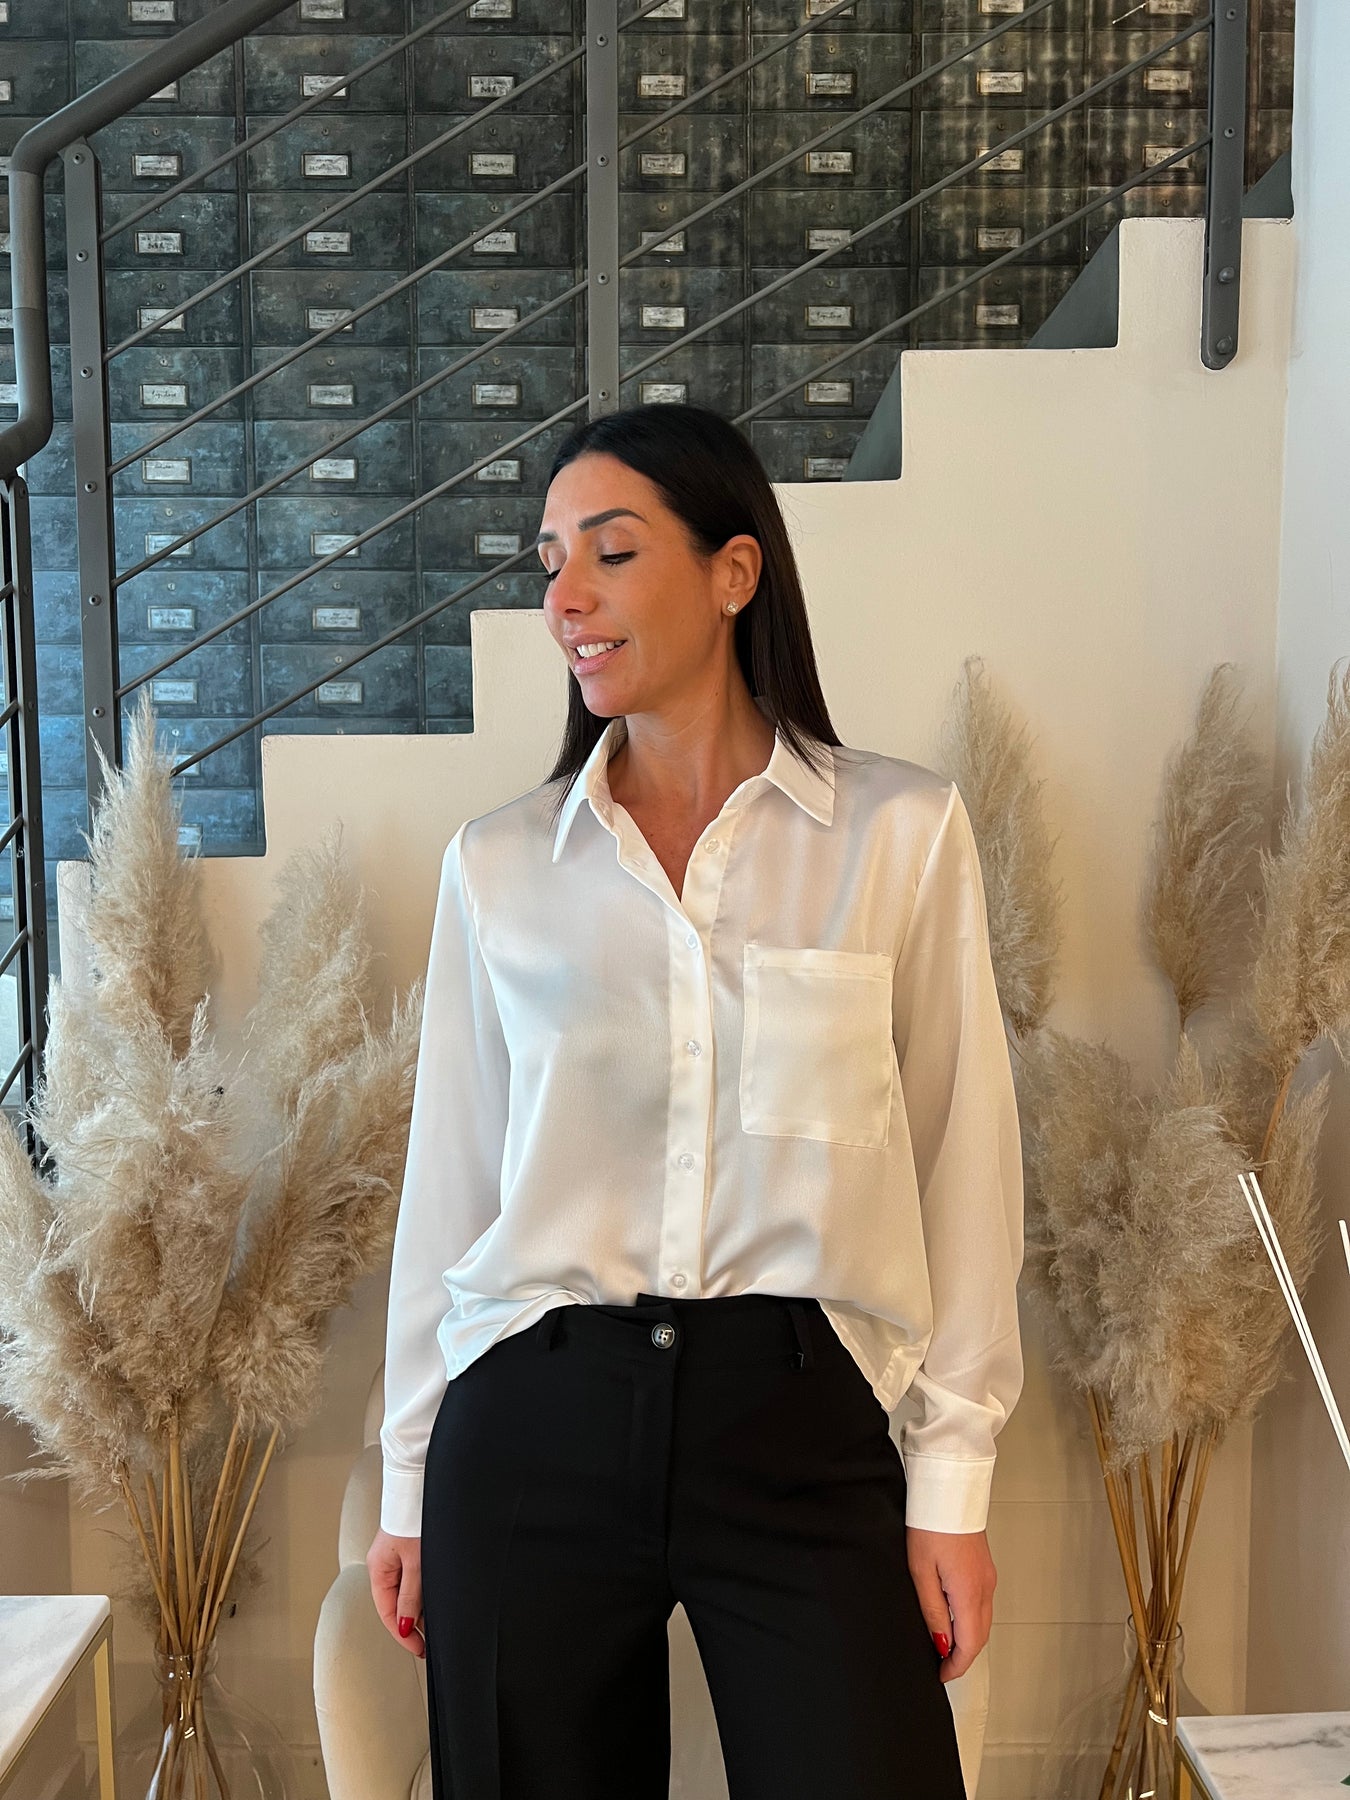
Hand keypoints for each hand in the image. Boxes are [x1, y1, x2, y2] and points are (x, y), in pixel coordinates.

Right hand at [367, 1529, 425, 1658]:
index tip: (420, 1648)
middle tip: (430, 1641)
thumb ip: (411, 1596)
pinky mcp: (407, 1548)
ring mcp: (395, 1556)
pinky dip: (421, 1591)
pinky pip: (411, 1578)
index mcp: (378, 1569)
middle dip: (412, 1623)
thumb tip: (404, 1626)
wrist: (420, 1484)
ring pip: (405, 1592)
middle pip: (395, 1604)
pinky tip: (434, 1598)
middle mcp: (384, 1565)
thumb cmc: (415, 1518)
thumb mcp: (416, 1563)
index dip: (403, 1634)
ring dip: (418, 1608)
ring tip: (436, 1623)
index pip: (387, 1612)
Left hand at [906, 1526, 995, 1682]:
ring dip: (968, 1639)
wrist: (949, 1490)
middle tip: (942, 1666)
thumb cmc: (931, 1524)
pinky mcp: (985, 1567)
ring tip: (944, 1645)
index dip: (956, 1666)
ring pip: (983, 1621)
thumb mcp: (921, 1572)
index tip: (941, 1675)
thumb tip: (941, 1643)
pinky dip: (970, 1620)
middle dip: (962, 1657)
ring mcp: (988, 1576)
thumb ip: (932, 1611)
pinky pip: (982, 1604)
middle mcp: (985, 1587)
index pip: (969, 1645)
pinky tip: (953, 1618)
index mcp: (969, 1592)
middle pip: (979, 1636)